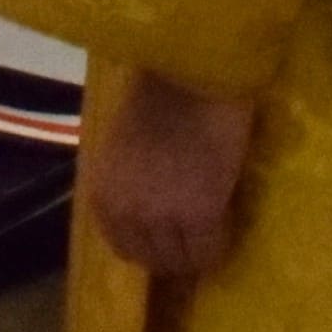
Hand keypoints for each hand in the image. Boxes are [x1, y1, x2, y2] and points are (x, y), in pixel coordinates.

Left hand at [89, 72, 258, 279]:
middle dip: (175, 252)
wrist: (196, 71)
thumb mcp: (130, 145)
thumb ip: (133, 180)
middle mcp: (125, 213)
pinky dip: (220, 245)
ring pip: (182, 260)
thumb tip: (153, 200)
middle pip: (151, 258)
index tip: (173, 237)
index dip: (152, 244)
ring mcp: (161, 218)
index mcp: (103, 194)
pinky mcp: (200, 216)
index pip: (124, 246)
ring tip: (215, 232)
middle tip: (198, 239)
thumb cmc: (164, 91)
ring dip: (198, 252)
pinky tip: (228, 226)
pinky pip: (211, 250)